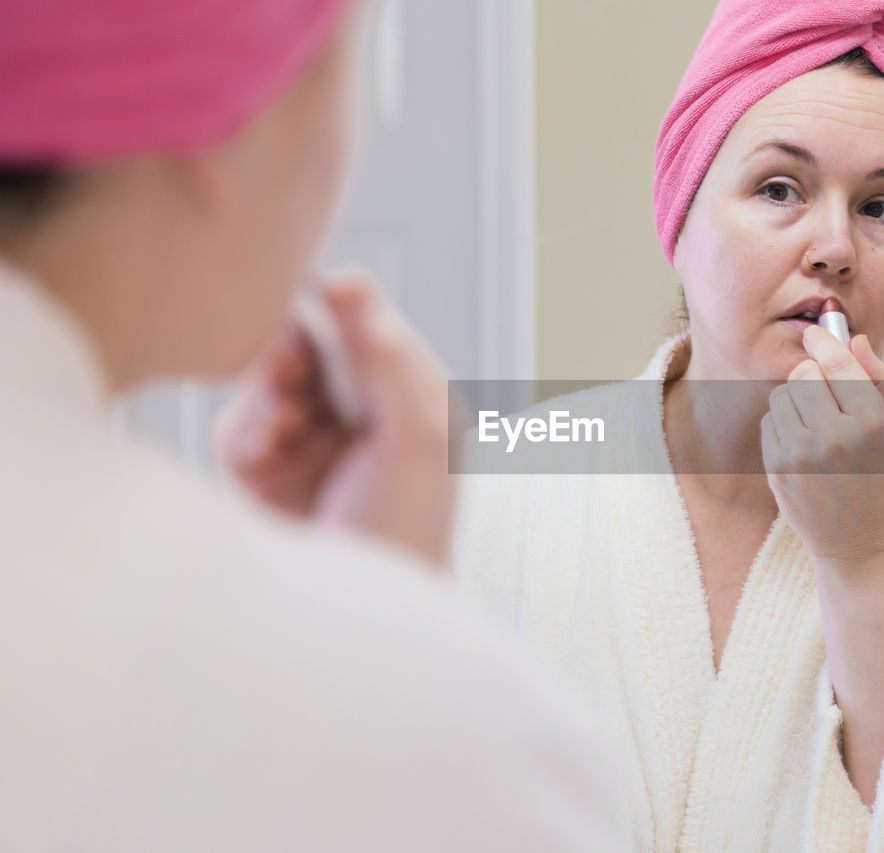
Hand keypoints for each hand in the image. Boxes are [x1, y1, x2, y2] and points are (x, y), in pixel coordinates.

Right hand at [215, 272, 455, 566]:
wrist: (353, 625)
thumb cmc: (405, 532)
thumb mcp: (413, 436)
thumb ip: (384, 356)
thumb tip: (351, 280)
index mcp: (414, 402)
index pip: (371, 330)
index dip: (342, 312)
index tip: (322, 299)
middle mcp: (365, 419)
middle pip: (312, 350)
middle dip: (296, 356)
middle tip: (291, 374)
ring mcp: (313, 447)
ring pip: (269, 384)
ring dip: (270, 398)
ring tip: (282, 428)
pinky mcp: (266, 476)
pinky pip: (239, 427)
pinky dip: (246, 434)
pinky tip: (264, 457)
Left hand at [761, 324, 883, 568]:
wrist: (862, 546)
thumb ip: (882, 380)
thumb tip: (854, 339)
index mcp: (873, 425)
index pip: (838, 364)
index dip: (825, 341)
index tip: (816, 332)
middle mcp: (834, 438)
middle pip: (804, 375)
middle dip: (814, 376)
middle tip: (827, 393)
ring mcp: (801, 456)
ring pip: (782, 396)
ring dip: (796, 399)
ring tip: (817, 422)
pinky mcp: (777, 470)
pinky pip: (769, 423)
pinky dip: (784, 424)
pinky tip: (805, 444)